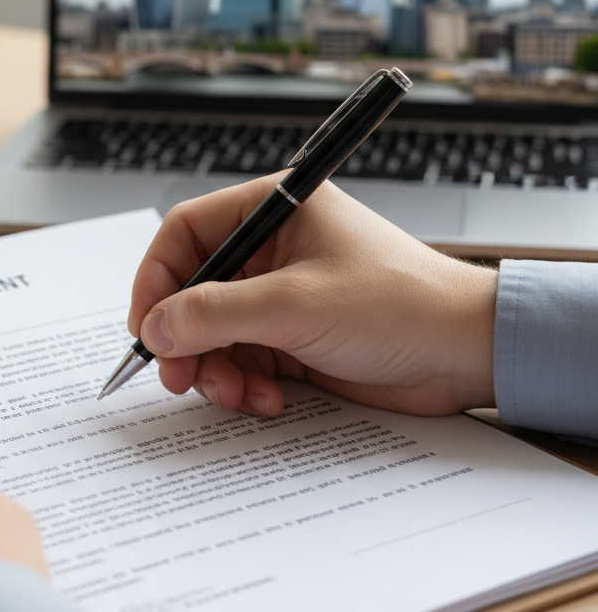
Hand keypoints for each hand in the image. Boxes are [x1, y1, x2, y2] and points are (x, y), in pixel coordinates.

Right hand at [128, 176, 496, 418]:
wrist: (464, 354)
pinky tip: (268, 400)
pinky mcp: (292, 337)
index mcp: (272, 211)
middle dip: (185, 338)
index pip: (185, 233)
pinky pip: (242, 360)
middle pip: (194, 289)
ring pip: (213, 333)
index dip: (156, 279)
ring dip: (215, 370)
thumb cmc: (400, 303)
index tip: (146, 326)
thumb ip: (214, 314)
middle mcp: (270, 249)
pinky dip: (243, 385)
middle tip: (180, 377)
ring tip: (236, 394)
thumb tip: (155, 326)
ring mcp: (280, 295)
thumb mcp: (293, 305)